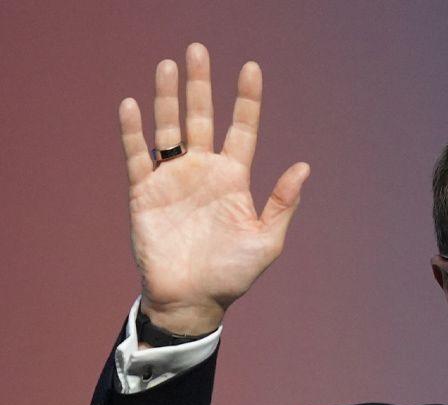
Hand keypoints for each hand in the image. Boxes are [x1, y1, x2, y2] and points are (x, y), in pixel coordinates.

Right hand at [119, 43, 308, 334]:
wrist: (193, 300)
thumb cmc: (233, 274)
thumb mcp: (267, 240)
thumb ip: (281, 203)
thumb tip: (304, 167)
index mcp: (234, 179)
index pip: (242, 129)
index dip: (246, 100)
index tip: (251, 68)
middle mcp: (204, 171)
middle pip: (202, 118)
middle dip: (200, 84)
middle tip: (197, 49)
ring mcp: (173, 179)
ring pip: (169, 128)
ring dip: (167, 97)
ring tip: (167, 65)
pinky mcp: (145, 193)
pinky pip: (138, 156)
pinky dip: (133, 132)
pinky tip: (133, 106)